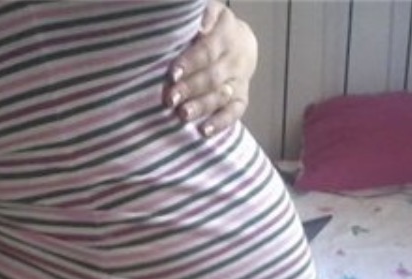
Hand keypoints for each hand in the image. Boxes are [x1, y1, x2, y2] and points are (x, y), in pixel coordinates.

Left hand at [164, 0, 257, 137]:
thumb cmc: (211, 29)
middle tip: (171, 99)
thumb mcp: (210, 13)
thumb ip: (203, 15)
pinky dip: (219, 123)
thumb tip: (200, 26)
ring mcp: (239, 81)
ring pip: (221, 96)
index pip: (208, 50)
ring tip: (182, 115)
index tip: (173, 73)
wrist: (240, 44)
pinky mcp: (241, 99)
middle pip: (213, 76)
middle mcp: (236, 59)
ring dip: (201, 106)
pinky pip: (234, 113)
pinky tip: (203, 131)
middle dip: (190, 88)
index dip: (191, 62)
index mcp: (226, 34)